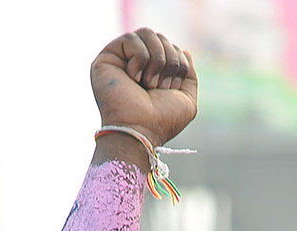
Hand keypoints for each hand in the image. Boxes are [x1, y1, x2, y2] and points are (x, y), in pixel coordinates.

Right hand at [90, 28, 197, 148]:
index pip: (173, 48)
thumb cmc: (162, 120)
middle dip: (170, 62)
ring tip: (148, 83)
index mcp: (155, 71)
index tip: (170, 88)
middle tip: (160, 87)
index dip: (180, 65)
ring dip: (157, 59)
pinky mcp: (108, 56)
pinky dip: (140, 58)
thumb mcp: (186, 100)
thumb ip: (189, 75)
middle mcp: (138, 63)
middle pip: (162, 38)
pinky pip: (132, 38)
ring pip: (148, 33)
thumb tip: (185, 51)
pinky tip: (133, 77)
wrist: (140, 129)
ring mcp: (122, 58)